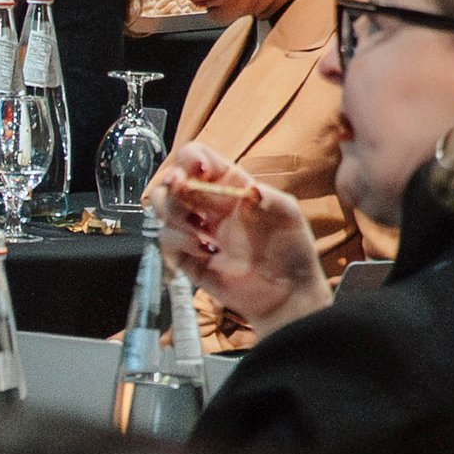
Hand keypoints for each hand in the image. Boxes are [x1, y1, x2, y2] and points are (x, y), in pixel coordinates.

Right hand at [150, 149, 330, 337]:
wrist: (287, 294)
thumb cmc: (291, 250)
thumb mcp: (288, 215)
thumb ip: (269, 197)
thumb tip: (249, 189)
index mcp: (229, 187)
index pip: (197, 160)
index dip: (189, 159)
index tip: (194, 171)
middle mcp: (207, 207)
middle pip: (170, 183)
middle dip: (171, 185)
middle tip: (181, 192)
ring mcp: (195, 232)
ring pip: (162, 211)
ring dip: (175, 215)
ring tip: (201, 231)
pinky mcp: (187, 259)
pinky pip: (167, 242)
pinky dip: (180, 242)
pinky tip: (206, 250)